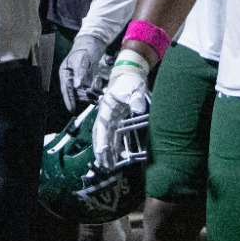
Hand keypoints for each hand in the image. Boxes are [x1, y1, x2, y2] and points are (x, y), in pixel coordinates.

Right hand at [57, 34, 102, 110]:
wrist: (92, 43)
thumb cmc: (84, 49)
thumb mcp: (82, 60)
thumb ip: (80, 73)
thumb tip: (78, 86)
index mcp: (65, 73)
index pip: (66, 89)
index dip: (68, 99)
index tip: (72, 109)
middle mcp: (69, 77)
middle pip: (74, 92)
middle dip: (83, 97)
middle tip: (93, 99)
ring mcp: (76, 78)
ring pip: (81, 92)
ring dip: (89, 96)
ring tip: (97, 97)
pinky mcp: (84, 79)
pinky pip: (86, 89)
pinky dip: (92, 92)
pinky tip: (98, 93)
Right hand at [92, 53, 149, 167]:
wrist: (131, 74)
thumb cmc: (129, 81)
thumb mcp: (133, 88)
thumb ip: (135, 99)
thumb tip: (138, 109)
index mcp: (106, 109)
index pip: (101, 128)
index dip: (101, 141)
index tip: (102, 152)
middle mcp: (106, 116)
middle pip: (101, 136)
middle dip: (102, 151)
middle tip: (105, 165)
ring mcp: (112, 119)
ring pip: (108, 138)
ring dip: (108, 152)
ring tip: (110, 166)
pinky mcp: (118, 120)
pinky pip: (115, 136)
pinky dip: (116, 146)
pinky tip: (120, 156)